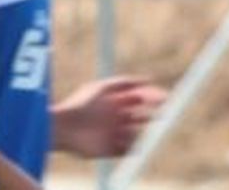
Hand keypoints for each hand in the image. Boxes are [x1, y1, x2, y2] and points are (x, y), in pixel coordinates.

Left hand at [50, 76, 166, 158]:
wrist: (61, 127)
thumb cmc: (80, 104)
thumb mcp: (103, 87)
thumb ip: (126, 82)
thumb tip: (150, 79)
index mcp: (116, 102)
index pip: (141, 99)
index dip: (154, 97)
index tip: (166, 97)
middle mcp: (117, 118)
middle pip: (143, 116)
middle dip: (155, 114)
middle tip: (167, 113)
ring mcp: (113, 134)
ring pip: (138, 133)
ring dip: (147, 133)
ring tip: (154, 130)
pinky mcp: (108, 150)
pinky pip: (128, 150)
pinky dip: (136, 148)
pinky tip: (141, 143)